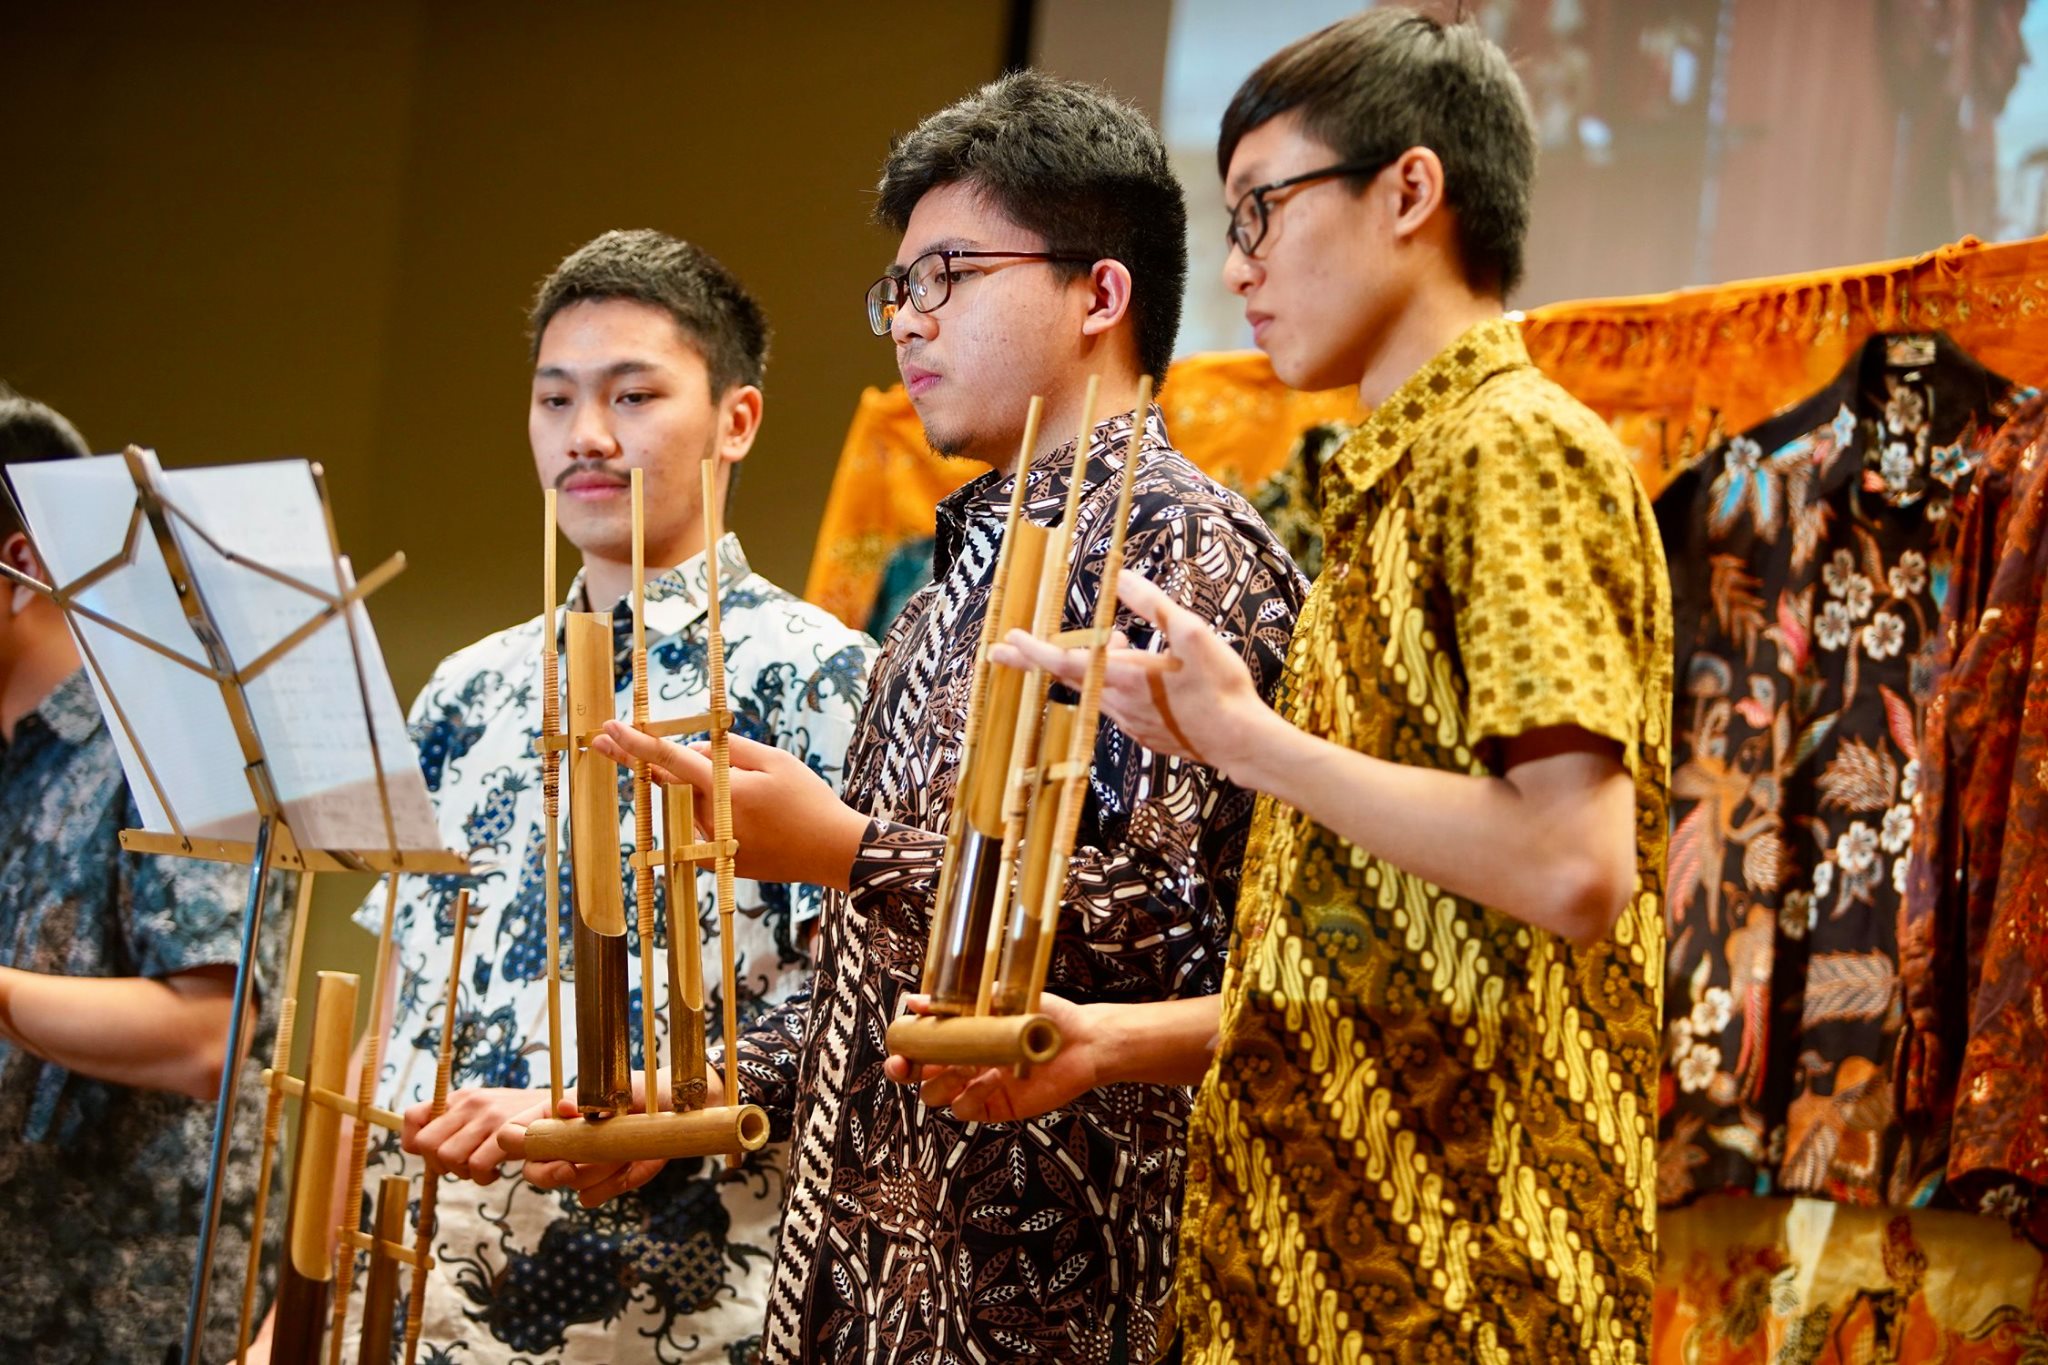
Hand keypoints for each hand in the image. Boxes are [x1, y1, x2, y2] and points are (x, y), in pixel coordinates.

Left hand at [402, 1086, 544, 1183]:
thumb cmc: (520, 1118)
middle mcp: (470, 1103)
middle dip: (439, 1165)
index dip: (413, 1142)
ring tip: (482, 1170)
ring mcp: (488, 1116)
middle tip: (462, 1167)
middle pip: (425, 1144)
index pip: (413, 1116)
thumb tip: (418, 1145)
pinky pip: (477, 1166)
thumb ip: (456, 1123)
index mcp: (460, 1097)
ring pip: (448, 1157)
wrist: (562, 1110)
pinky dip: (483, 1178)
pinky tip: (497, 1172)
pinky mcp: (505, 1132)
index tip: (433, 1155)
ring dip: (463, 1173)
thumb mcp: (485, 1112)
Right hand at [494, 1071, 725, 1207]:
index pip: (515, 1134)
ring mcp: (581, 1164)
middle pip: (534, 1171)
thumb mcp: (618, 1086)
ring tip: (629, 1143)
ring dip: (602, 1168)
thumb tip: (564, 1107)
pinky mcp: (602, 1182)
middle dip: (551, 1173)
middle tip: (570, 1169)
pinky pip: (593, 1197)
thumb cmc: (644, 1089)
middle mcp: (562, 1141)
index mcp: (555, 1113)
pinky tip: (638, 1162)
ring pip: (572, 1183)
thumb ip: (589, 1099)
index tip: (544, 1148)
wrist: (678, 1107)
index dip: (520, 1146)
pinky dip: (617, 1183)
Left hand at [590, 723, 867, 890]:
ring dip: (696, 788)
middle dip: (637, 760)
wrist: (832, 852)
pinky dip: (705, 812)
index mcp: (725, 791)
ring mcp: (712, 845)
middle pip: (669, 782)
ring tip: (752, 790)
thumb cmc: (809, 800)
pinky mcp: (717, 861)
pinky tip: (742, 810)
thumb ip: (731, 751)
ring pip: (686, 803)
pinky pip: (697, 828)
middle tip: (601, 740)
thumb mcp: (777, 761)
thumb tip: (694, 753)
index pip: (671, 761)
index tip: (610, 727)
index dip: (637, 743)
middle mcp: (711, 820)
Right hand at [882, 992, 1102, 1123]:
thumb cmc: (1045, 1014)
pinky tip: (987, 1080)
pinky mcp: (994, 1106)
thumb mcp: (1000, 998)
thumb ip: (958, 1002)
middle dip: (905, 1072)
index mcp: (960, 1037)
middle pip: (918, 1077)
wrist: (1083, 1039)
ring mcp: (977, 1087)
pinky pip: (966, 1109)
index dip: (901, 1049)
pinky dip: (970, 1097)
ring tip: (967, 1065)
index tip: (896, 1045)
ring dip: (943, 1081)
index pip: (918, 1047)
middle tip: (903, 1065)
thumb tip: (916, 1000)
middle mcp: (963, 1063)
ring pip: (936, 1096)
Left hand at [989, 570, 1276, 784]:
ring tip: (1122, 640)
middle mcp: (1119, 704)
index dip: (1034, 650)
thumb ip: (1153, 605)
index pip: (1066, 662)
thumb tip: (1120, 579)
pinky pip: (1115, 703)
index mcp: (1126, 677)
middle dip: (1032, 661)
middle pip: (1067, 678)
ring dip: (1092, 665)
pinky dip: (1113, 683)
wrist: (1241, 741)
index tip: (1009, 639)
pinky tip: (1140, 670)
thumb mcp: (1191, 633)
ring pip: (1095, 688)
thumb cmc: (1220, 686)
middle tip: (1000, 651)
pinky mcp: (1144, 734)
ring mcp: (1130, 723)